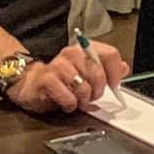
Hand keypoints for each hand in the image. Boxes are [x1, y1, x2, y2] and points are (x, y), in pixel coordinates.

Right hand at [7, 41, 128, 114]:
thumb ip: (106, 69)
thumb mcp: (85, 71)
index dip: (115, 72)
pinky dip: (71, 105)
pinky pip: (69, 98)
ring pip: (84, 88)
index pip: (110, 54)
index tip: (114, 84)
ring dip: (84, 100)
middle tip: (92, 97)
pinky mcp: (47, 80)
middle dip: (99, 91)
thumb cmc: (60, 78)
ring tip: (79, 100)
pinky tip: (67, 103)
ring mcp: (59, 66)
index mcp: (85, 49)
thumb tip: (124, 68)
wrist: (28, 81)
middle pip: (99, 74)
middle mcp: (72, 53)